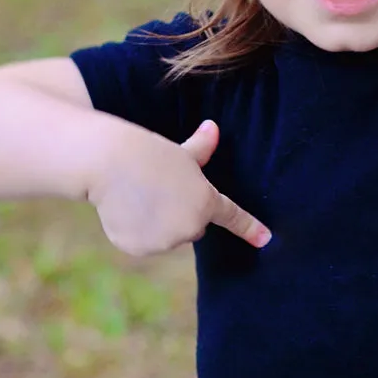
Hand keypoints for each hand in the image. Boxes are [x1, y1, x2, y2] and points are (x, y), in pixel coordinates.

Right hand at [87, 119, 270, 255]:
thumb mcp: (182, 151)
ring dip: (159, 224)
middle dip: (181, 214)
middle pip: (192, 227)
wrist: (111, 163)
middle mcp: (189, 227)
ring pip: (167, 236)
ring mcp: (164, 242)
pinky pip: (143, 243)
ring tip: (142, 197)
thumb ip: (202, 148)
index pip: (232, 217)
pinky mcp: (139, 249)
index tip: (265, 239)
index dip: (249, 229)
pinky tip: (127, 209)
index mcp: (205, 202)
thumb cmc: (150, 152)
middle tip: (161, 190)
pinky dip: (135, 231)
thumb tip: (214, 128)